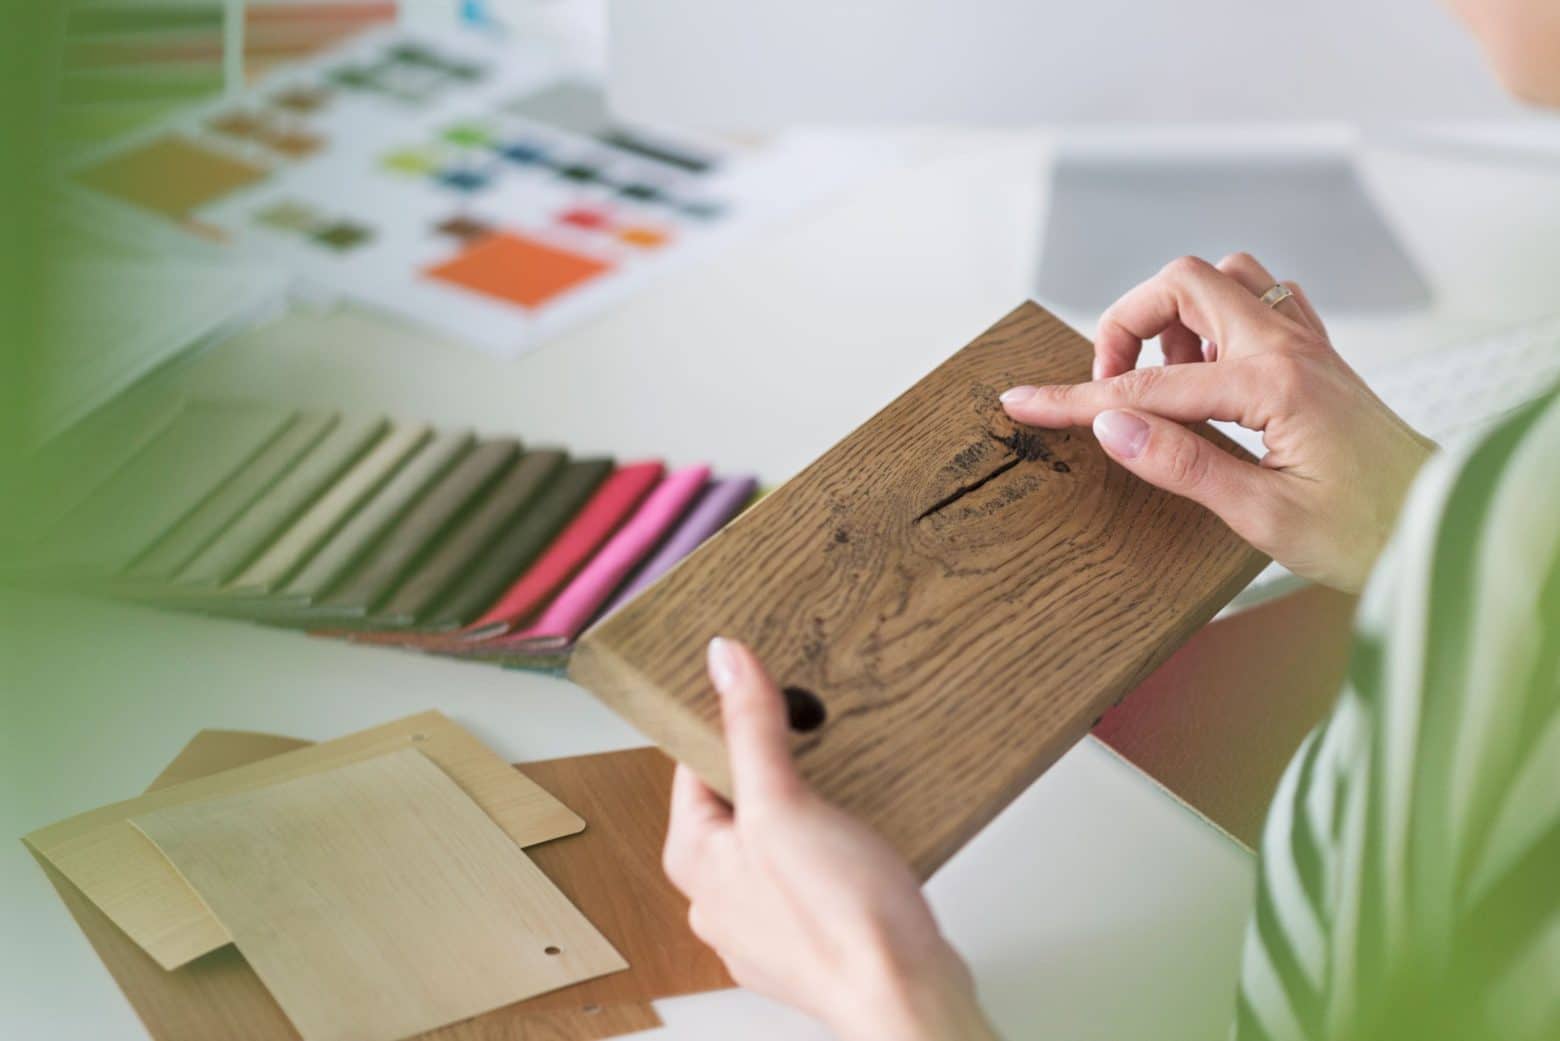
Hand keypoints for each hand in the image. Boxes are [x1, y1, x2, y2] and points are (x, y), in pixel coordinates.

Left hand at [663, 637, 997, 1040]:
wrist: (905, 995)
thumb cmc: (839, 919)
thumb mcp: (785, 803)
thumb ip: (751, 729)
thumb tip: (725, 660)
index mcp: (694, 861)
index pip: (694, 767)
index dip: (729, 724)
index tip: (762, 695)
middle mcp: (719, 896)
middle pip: (736, 801)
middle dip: (772, 766)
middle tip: (808, 736)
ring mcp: (765, 920)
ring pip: (774, 838)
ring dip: (804, 808)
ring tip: (838, 787)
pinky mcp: (811, 932)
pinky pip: (808, 871)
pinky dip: (829, 849)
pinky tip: (856, 840)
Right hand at [1000, 253, 1434, 591]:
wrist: (1442, 530)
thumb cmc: (1368, 534)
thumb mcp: (1263, 515)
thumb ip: (1181, 463)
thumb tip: (1109, 427)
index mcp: (1273, 383)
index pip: (1146, 386)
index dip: (1075, 397)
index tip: (1024, 404)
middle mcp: (1292, 347)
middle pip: (1185, 284)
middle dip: (1128, 325)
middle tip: (1109, 384)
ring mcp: (1310, 346)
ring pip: (1226, 281)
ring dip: (1178, 319)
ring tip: (1167, 382)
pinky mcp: (1319, 361)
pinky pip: (1262, 304)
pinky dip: (1219, 324)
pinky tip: (1212, 374)